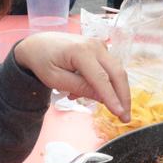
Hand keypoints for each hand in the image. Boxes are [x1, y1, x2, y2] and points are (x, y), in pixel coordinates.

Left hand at [12, 33, 128, 120]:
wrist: (37, 44)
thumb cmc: (43, 61)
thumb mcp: (55, 79)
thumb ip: (79, 87)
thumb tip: (102, 98)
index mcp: (80, 51)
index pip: (101, 79)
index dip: (112, 98)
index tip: (120, 114)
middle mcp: (94, 45)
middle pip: (117, 73)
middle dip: (123, 96)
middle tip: (125, 117)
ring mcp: (99, 45)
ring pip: (116, 71)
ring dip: (115, 91)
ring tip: (103, 106)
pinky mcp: (100, 48)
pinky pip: (109, 68)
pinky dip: (106, 83)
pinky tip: (89, 91)